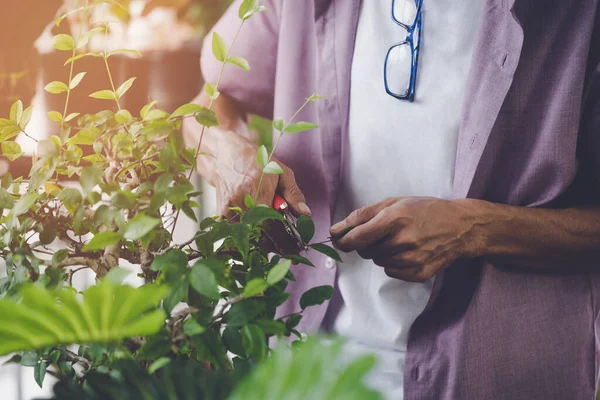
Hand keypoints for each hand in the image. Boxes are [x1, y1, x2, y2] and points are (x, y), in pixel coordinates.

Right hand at [206, 130, 310, 254]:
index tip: (296, 248)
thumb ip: (293, 195)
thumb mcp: (282, 173)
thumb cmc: (257, 163)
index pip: (272, 226)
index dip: (285, 240)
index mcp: (257, 192)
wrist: (227, 155)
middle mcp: (240, 203)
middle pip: (260, 236)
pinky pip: (236, 235)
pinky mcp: (220, 215)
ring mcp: (228, 210)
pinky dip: (248, 238)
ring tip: (273, 238)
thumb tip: (306, 215)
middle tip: (288, 248)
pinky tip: (257, 233)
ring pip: (248, 238)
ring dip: (262, 242)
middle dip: (276, 245)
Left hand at [330, 197, 485, 281]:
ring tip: (399, 240)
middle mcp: (403, 241)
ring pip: (378, 262)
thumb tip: (336, 230)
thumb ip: (362, 215)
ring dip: (381, 252)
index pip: (357, 238)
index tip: (338, 240)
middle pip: (365, 251)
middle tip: (383, 232)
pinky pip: (391, 272)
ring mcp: (412, 259)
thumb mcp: (394, 202)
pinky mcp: (419, 273)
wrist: (460, 226)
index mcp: (395, 219)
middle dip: (367, 243)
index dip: (343, 241)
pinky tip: (408, 251)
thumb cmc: (425, 210)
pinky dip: (393, 263)